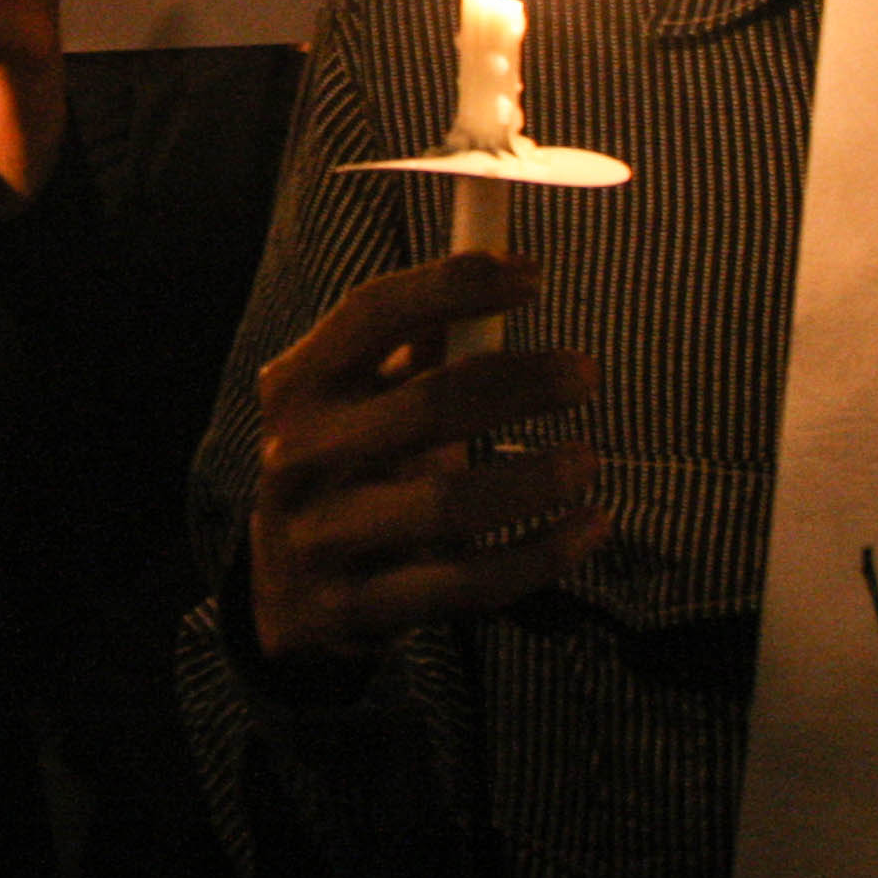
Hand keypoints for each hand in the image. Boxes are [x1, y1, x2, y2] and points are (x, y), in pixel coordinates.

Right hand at [247, 254, 604, 670]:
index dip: (452, 285)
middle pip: (426, 405)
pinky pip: (467, 584)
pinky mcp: (357, 608)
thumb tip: (509, 268)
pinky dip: (540, 555)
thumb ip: (417, 343)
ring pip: (449, 504)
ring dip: (534, 478)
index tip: (532, 274)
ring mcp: (322, 537)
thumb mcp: (361, 402)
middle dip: (519, 381)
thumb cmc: (351, 467)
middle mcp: (298, 455)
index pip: (370, 314)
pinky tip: (590, 527)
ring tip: (587, 460)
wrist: (287, 594)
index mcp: (298, 385)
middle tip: (585, 372)